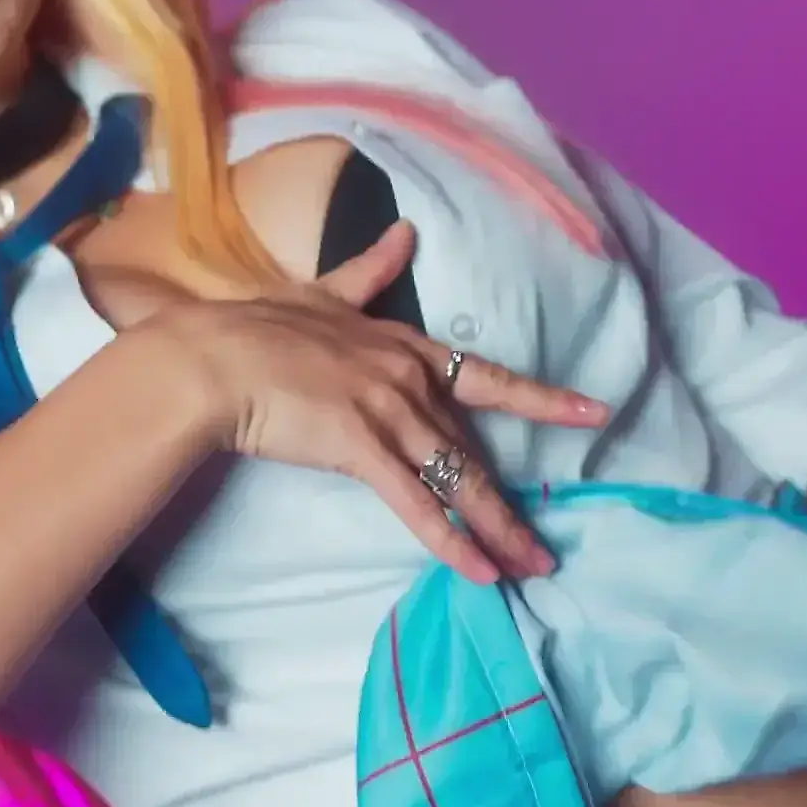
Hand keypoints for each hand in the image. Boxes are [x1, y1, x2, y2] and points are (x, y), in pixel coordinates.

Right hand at [136, 221, 611, 582]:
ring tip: (528, 569)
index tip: (594, 414)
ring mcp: (388, 413)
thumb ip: (368, 273)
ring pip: (457, 480)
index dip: (541, 398)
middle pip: (472, 449)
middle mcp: (408, 380)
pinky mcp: (360, 446)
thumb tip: (404, 233)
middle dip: (512, 505)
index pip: (485, 377)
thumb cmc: (255, 327)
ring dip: (496, 530)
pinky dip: (450, 541)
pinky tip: (478, 572)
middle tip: (546, 552)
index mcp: (402, 347)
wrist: (212, 357)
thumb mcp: (322, 294)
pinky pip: (416, 503)